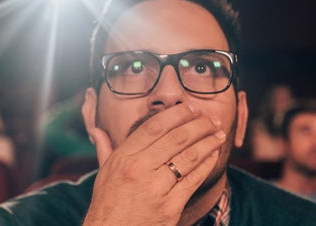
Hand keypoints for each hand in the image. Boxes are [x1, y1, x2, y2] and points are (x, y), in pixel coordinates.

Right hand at [83, 103, 226, 225]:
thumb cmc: (108, 204)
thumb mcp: (103, 174)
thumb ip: (104, 149)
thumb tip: (97, 130)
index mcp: (123, 158)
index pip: (154, 127)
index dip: (176, 115)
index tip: (191, 108)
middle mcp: (139, 170)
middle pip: (176, 138)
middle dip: (199, 125)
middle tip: (211, 119)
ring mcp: (155, 189)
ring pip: (189, 157)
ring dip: (208, 142)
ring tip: (219, 134)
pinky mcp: (169, 207)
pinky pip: (193, 179)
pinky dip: (206, 164)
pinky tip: (213, 155)